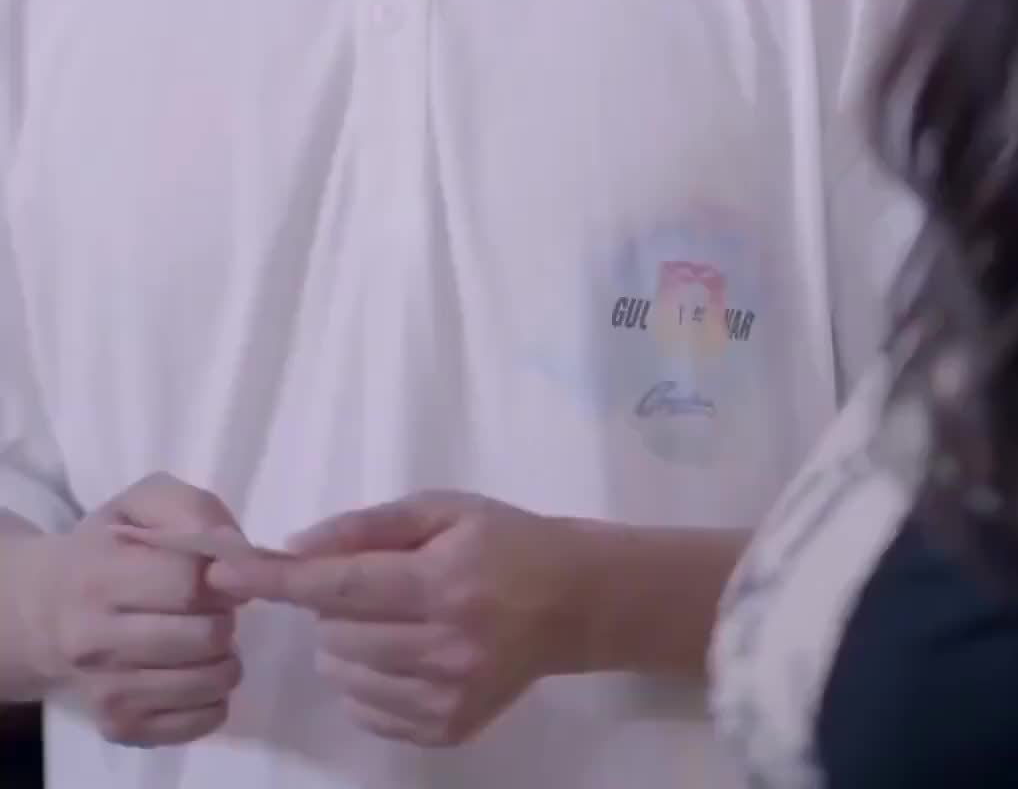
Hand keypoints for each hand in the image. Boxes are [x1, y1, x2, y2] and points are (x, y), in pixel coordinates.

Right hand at [23, 473, 243, 747]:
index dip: (223, 574)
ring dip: (225, 655)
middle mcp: (95, 642)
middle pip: (205, 636)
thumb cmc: (106, 548)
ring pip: (209, 681)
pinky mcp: (121, 729)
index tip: (220, 572)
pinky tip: (195, 669)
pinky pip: (202, 720)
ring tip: (205, 636)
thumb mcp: (141, 503)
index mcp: (98, 576)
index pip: (189, 582)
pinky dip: (215, 694)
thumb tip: (239, 553)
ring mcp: (106, 693)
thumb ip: (193, 510)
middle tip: (213, 606)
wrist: (42, 612)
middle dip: (225, 615)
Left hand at [209, 492, 575, 746]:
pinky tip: (406, 651)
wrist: (573, 601)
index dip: (277, 579)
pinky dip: (367, 679)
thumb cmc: (502, 540)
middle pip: (334, 634)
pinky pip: (367, 710)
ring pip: (343, 675)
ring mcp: (446, 697)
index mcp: (441, 583)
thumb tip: (295, 547)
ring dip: (347, 643)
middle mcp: (443, 647)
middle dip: (333, 604)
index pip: (339, 584)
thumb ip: (367, 526)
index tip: (223, 573)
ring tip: (394, 616)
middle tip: (375, 582)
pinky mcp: (447, 730)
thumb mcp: (441, 509)